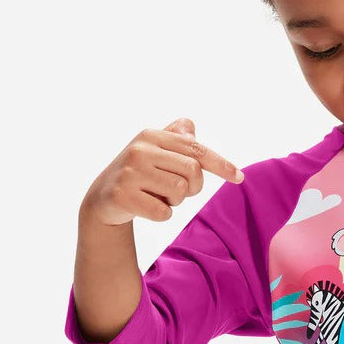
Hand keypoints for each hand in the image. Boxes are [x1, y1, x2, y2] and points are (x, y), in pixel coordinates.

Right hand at [82, 116, 243, 226]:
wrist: (103, 198)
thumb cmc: (139, 173)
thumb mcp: (156, 150)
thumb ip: (176, 137)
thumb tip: (190, 129)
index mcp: (152, 136)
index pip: (196, 149)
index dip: (220, 164)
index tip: (239, 177)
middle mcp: (140, 149)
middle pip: (193, 172)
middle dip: (192, 186)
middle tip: (176, 190)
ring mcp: (129, 172)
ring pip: (180, 192)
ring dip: (175, 201)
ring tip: (157, 195)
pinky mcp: (122, 195)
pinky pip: (163, 212)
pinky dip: (161, 214)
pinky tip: (145, 206)